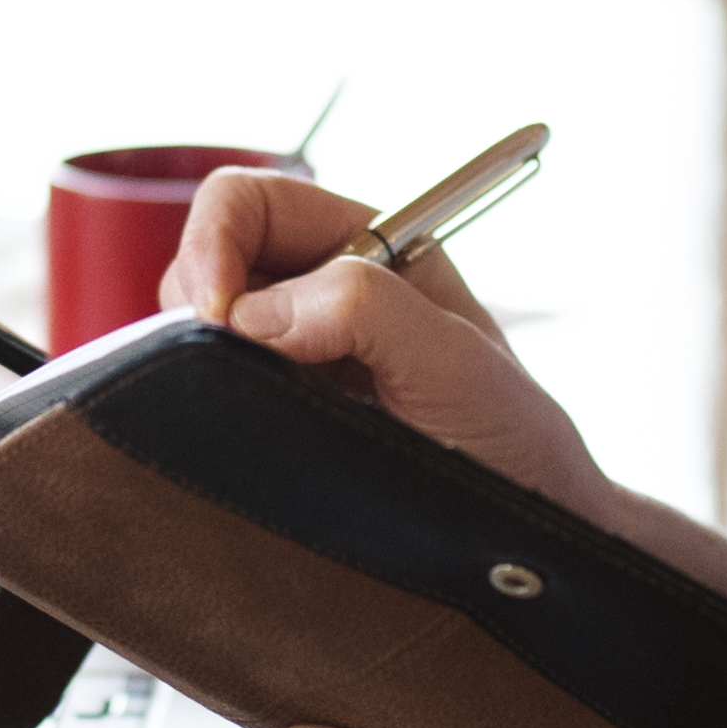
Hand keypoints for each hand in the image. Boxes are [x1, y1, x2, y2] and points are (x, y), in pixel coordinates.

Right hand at [162, 167, 621, 521]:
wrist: (528, 524)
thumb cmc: (514, 435)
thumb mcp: (457, 363)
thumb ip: (368, 312)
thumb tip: (257, 314)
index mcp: (365, 242)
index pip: (251, 203)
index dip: (214, 244)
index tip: (218, 317)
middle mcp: (321, 285)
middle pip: (207, 259)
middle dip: (199, 305)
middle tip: (229, 372)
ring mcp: (294, 349)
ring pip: (198, 327)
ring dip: (204, 361)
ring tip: (267, 409)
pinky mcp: (276, 407)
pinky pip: (211, 388)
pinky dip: (209, 402)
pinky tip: (258, 433)